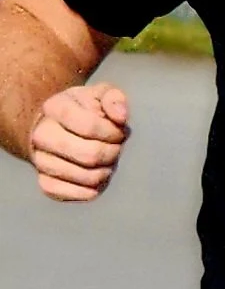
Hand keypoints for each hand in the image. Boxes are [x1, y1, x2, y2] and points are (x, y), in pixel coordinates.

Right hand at [29, 79, 129, 202]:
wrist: (59, 127)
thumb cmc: (86, 110)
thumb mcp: (100, 94)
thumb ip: (114, 98)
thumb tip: (120, 116)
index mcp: (54, 108)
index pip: (89, 126)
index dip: (112, 132)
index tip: (119, 132)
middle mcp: (42, 135)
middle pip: (89, 155)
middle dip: (112, 153)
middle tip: (116, 148)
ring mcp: (41, 161)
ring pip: (86, 176)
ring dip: (106, 171)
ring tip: (106, 160)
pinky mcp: (46, 183)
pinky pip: (75, 194)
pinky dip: (94, 189)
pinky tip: (96, 176)